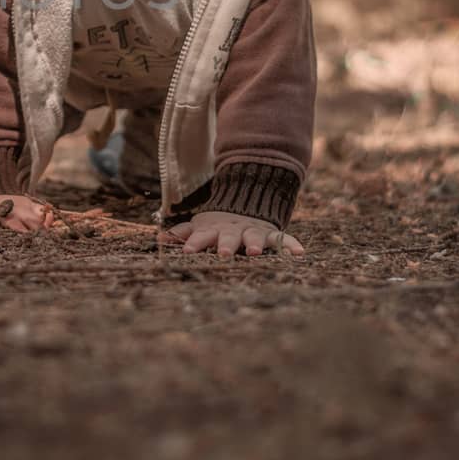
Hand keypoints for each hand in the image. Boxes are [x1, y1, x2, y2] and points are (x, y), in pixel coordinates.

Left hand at [165, 210, 303, 257]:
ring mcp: (253, 231)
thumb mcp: (200, 226)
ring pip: (255, 237)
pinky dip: (291, 245)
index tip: (187, 252)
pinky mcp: (270, 233)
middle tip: (222, 254)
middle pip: (229, 238)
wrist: (246, 205)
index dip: (195, 244)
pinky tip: (299, 253)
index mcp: (214, 230)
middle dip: (225, 246)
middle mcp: (233, 231)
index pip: (202, 236)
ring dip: (256, 244)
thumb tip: (158, 239)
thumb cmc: (218, 225)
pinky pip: (283, 239)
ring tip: (256, 252)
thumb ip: (182, 233)